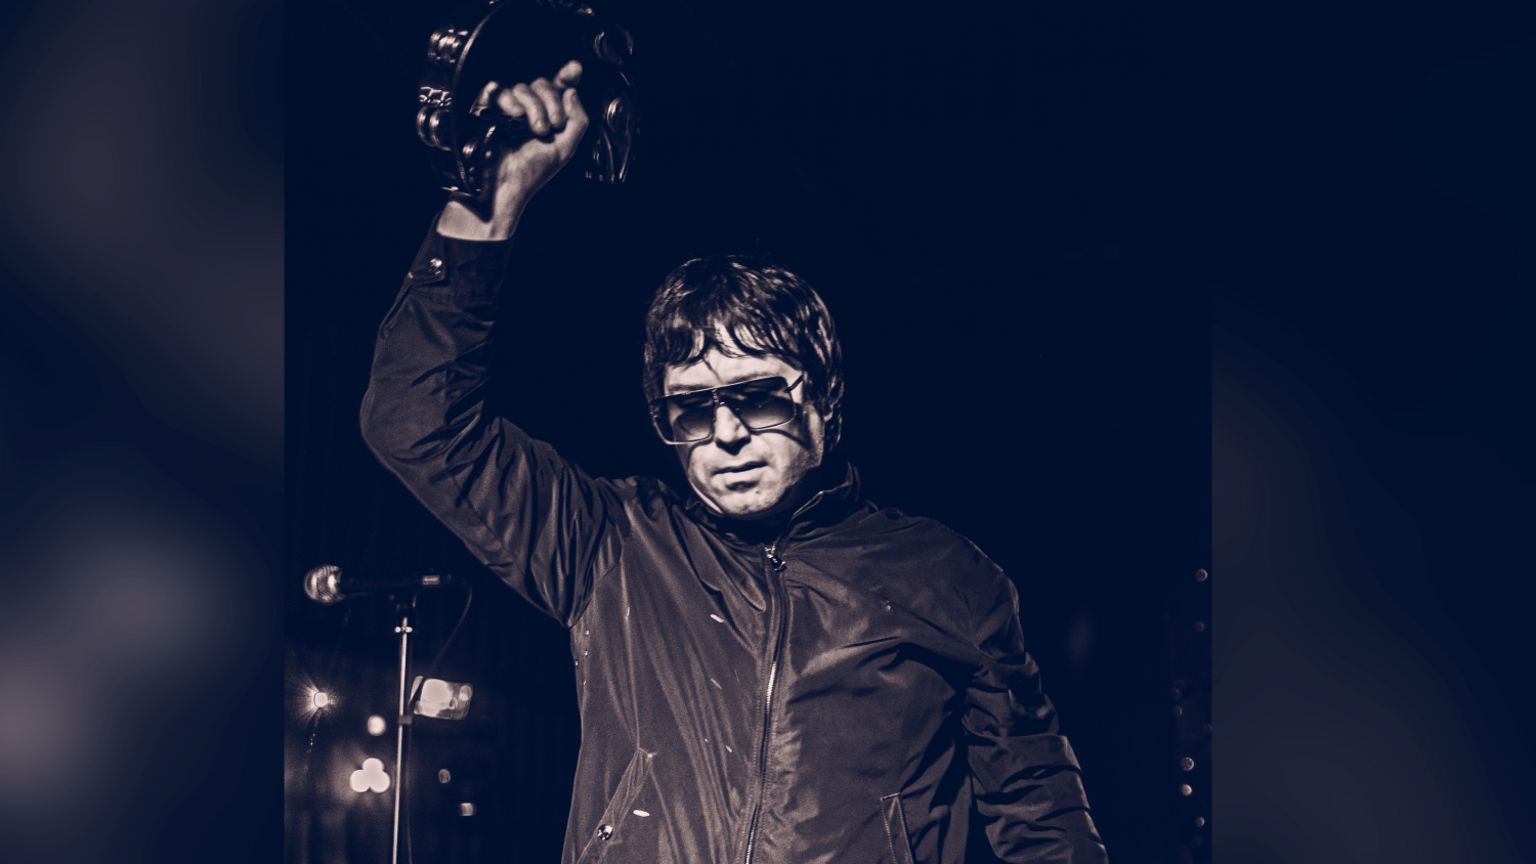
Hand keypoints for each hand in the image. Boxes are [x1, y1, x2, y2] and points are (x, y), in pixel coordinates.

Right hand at [437, 60, 588, 240]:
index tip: (575, 69)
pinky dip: (509, 100)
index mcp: (547, 118)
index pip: (557, 90)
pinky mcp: (487, 110)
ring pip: (523, 87)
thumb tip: (571, 91)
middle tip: (551, 127)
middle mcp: (528, 111)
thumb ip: (578, 120)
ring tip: (534, 131)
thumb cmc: (531, 173)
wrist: (504, 187)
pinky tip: (514, 116)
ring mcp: (507, 110)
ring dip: (534, 108)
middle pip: (542, 84)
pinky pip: (498, 90)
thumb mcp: (565, 149)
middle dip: (552, 103)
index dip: (566, 76)